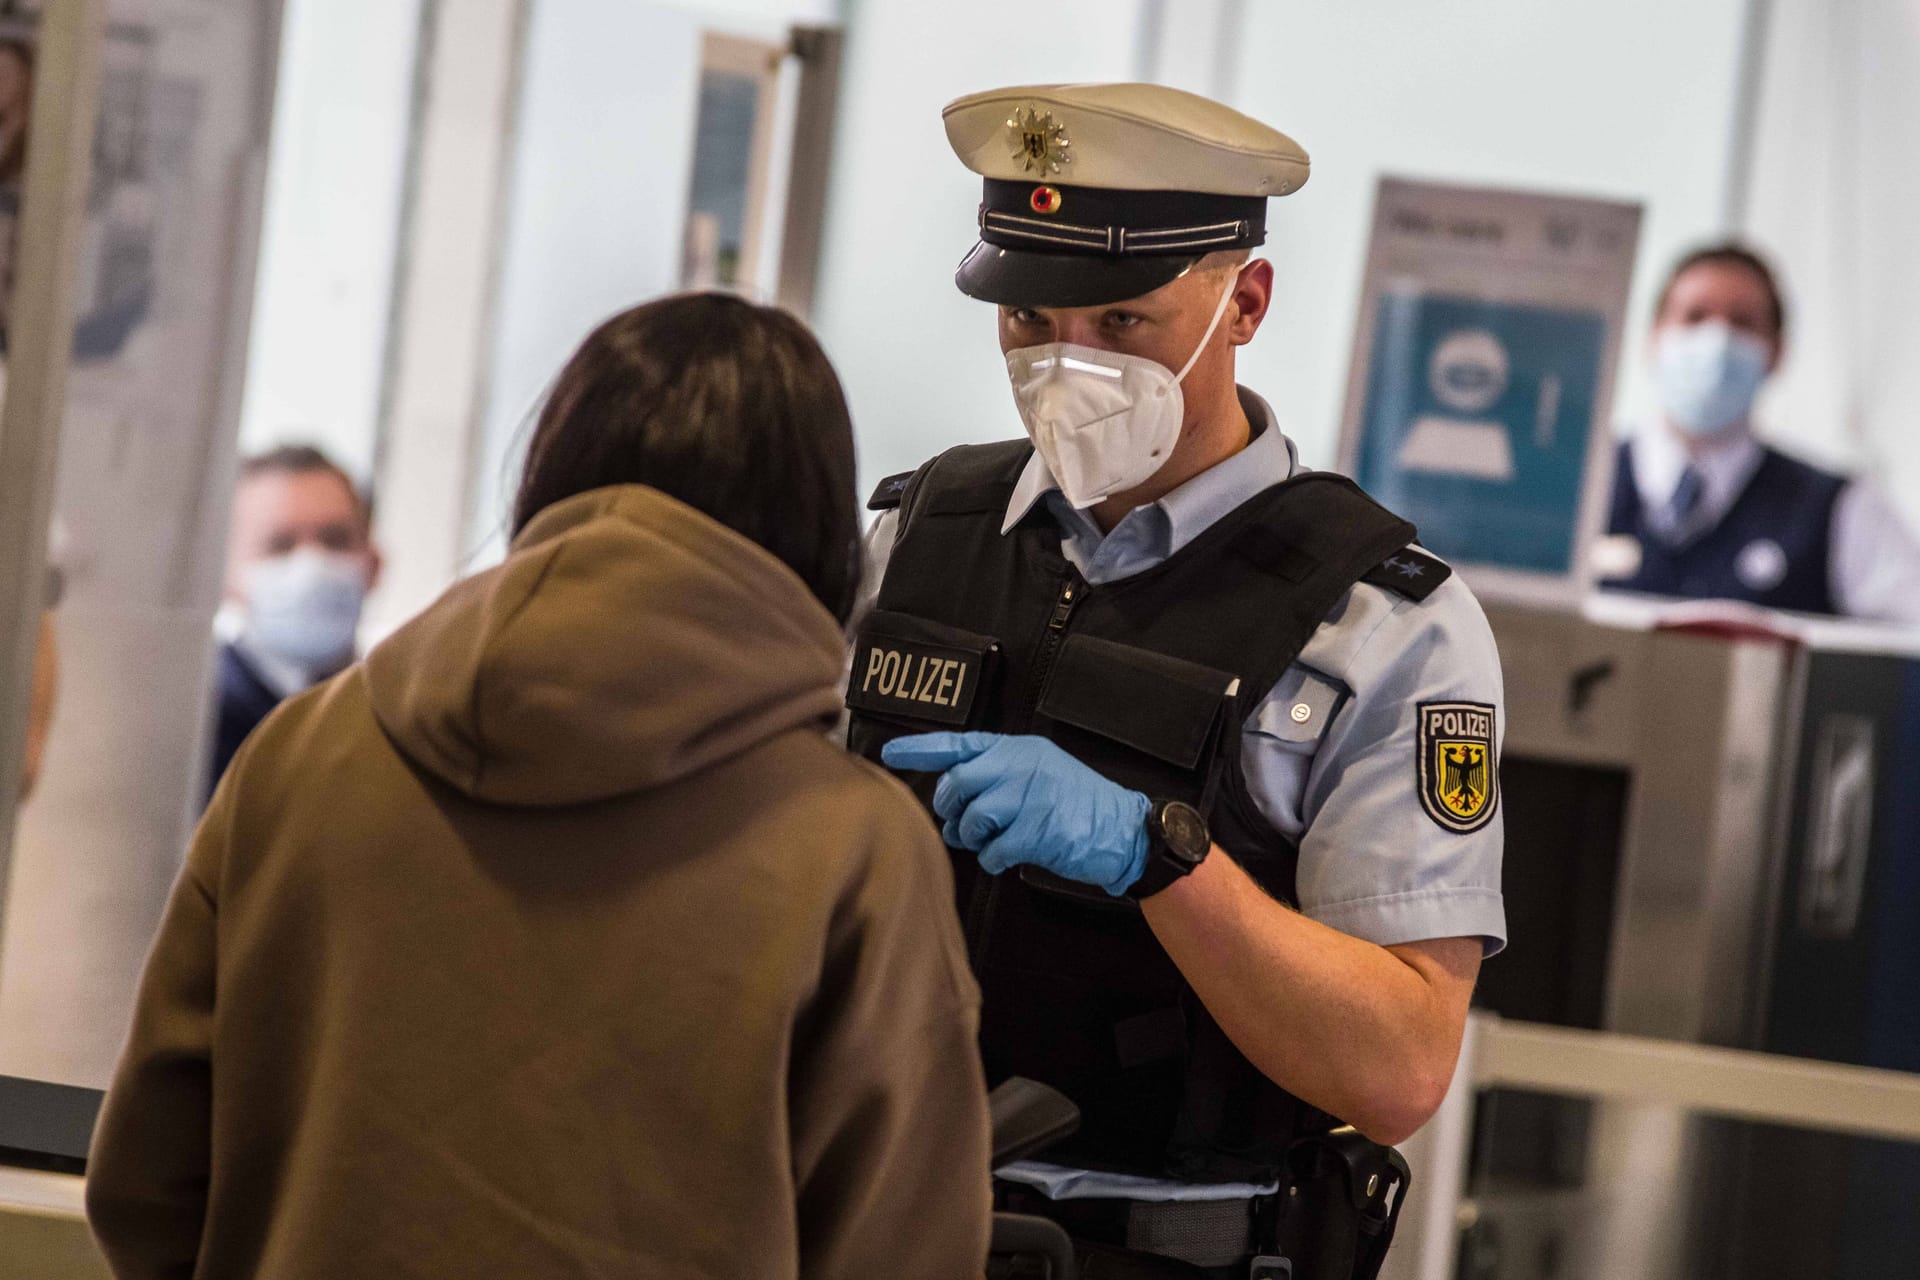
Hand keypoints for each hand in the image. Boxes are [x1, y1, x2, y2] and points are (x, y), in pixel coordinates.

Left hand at [882, 732, 1149, 895]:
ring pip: (972, 820)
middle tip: (964, 825)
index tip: (889, 752)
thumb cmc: (1077, 804)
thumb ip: (997, 777)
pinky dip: (995, 860)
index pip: (959, 744)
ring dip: (975, 838)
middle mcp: (1021, 765)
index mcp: (1018, 748)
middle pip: (957, 785)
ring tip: (994, 840)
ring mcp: (1030, 796)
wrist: (1125, 829)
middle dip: (953, 811)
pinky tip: (1011, 856)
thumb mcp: (1039, 772)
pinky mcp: (1038, 830)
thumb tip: (951, 802)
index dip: (921, 749)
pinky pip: (993, 851)